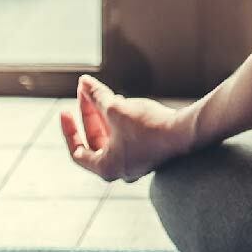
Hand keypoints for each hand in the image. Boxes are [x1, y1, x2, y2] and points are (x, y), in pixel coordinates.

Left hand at [58, 74, 194, 182]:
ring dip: (105, 115)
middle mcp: (120, 169)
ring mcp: (136, 162)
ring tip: (101, 93)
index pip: (78, 152)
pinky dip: (121, 121)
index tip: (64, 111)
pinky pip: (127, 137)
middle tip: (84, 92)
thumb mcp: (116, 109)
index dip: (69, 129)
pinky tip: (122, 101)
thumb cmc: (149, 126)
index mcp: (106, 167)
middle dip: (89, 115)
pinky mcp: (150, 152)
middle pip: (96, 141)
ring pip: (113, 138)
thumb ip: (97, 96)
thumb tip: (83, 82)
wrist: (187, 132)